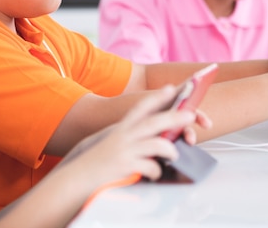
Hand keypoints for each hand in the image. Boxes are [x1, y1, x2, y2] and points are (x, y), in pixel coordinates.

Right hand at [62, 86, 210, 184]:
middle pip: (153, 122)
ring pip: (156, 143)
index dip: (156, 98)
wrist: (77, 178)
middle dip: (174, 117)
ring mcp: (124, 150)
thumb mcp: (112, 145)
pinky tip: (154, 174)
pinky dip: (156, 170)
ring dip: (170, 148)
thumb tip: (152, 142)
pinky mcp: (126, 166)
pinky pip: (151, 166)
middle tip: (191, 115)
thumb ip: (129, 140)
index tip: (171, 89)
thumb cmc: (97, 163)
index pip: (140, 109)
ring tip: (175, 154)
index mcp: (121, 129)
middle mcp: (123, 136)